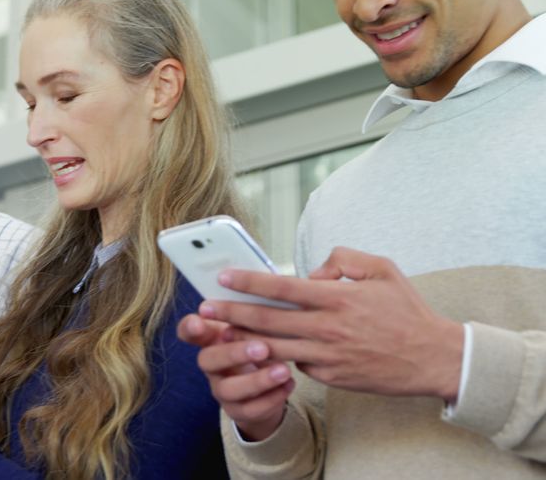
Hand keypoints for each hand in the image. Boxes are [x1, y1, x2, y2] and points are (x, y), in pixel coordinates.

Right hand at [178, 315, 294, 440]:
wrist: (264, 389)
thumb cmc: (257, 346)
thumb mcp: (252, 328)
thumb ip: (250, 314)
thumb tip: (266, 292)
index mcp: (210, 339)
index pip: (188, 331)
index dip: (190, 327)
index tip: (201, 318)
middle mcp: (211, 365)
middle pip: (208, 360)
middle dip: (234, 354)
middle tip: (262, 347)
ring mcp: (221, 390)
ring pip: (229, 389)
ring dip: (258, 380)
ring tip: (284, 371)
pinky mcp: (237, 411)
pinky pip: (251, 409)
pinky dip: (272, 398)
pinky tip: (288, 385)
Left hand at [204, 247, 463, 400]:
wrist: (434, 358)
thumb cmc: (406, 311)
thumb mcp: (382, 269)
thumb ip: (343, 259)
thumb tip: (313, 271)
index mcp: (338, 298)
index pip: (282, 288)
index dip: (249, 282)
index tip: (223, 277)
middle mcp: (328, 328)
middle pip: (267, 320)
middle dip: (230, 313)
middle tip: (203, 309)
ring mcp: (327, 355)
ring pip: (273, 347)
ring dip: (241, 340)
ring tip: (216, 332)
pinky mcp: (330, 377)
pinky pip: (295, 364)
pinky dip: (276, 357)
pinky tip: (256, 350)